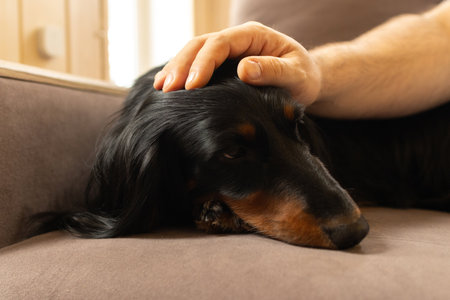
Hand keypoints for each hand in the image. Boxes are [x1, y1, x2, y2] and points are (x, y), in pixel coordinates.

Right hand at [153, 22, 321, 105]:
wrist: (306, 80)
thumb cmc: (304, 77)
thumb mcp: (297, 75)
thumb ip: (274, 71)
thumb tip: (244, 69)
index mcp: (254, 35)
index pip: (221, 43)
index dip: (204, 62)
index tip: (192, 85)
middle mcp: (237, 40)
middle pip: (201, 44)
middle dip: (182, 65)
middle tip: (168, 89)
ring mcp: (228, 51)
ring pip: (194, 53)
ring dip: (176, 69)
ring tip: (161, 89)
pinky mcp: (223, 65)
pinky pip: (198, 64)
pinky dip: (182, 74)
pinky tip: (168, 86)